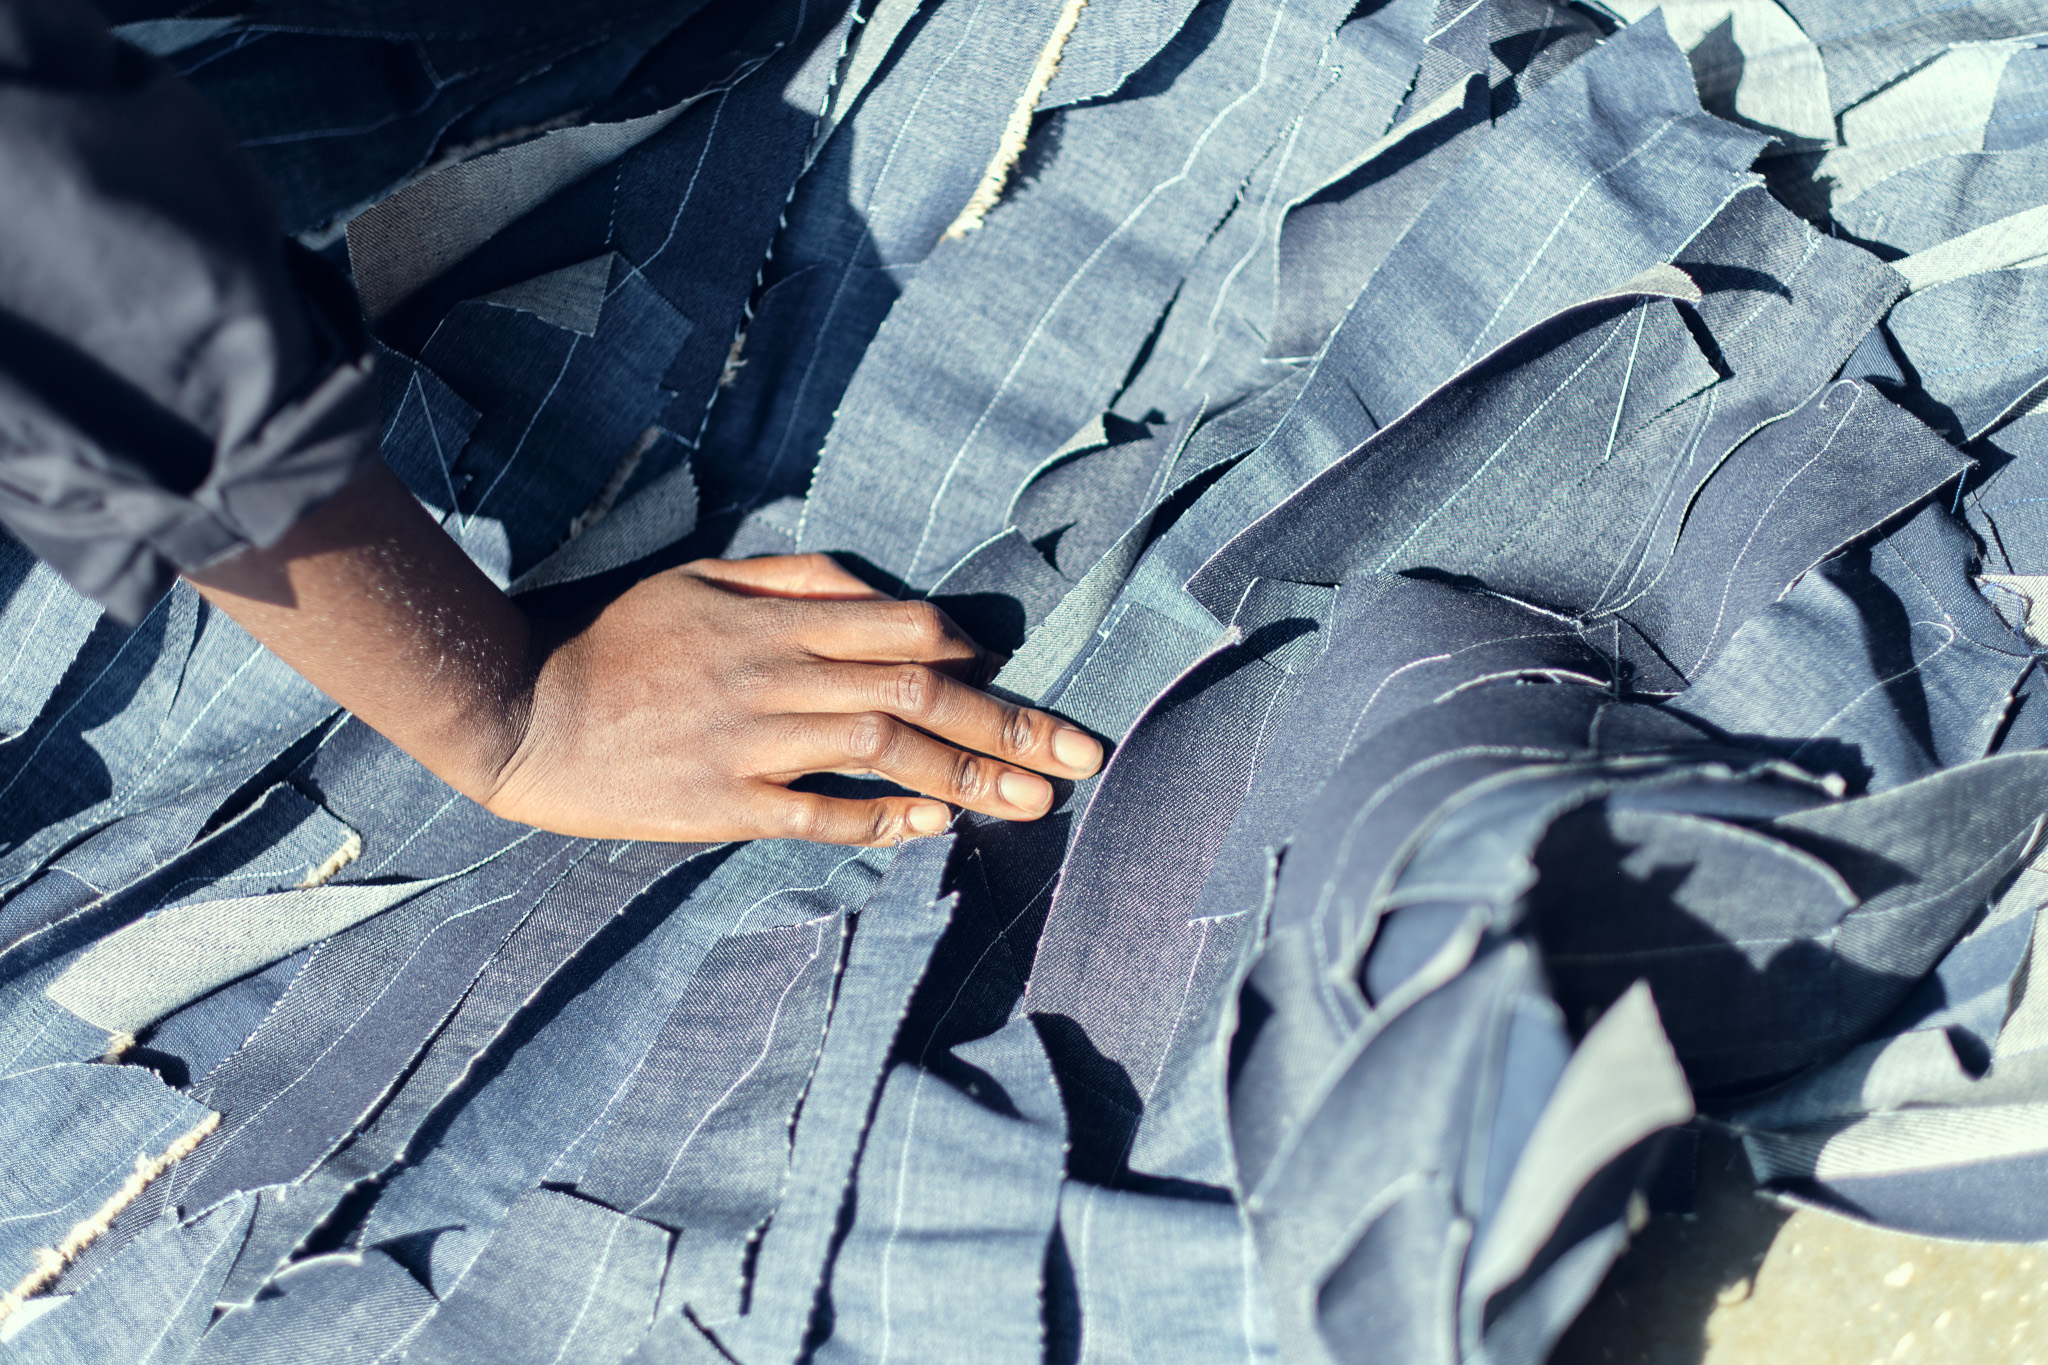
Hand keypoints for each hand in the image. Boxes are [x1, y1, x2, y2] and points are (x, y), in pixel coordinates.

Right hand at [482, 554, 1102, 843]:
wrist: (518, 709)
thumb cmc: (613, 637)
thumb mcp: (702, 576)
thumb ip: (795, 579)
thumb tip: (879, 592)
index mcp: (775, 618)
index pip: (901, 626)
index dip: (967, 648)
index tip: (1009, 673)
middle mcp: (777, 675)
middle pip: (918, 692)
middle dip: (1010, 724)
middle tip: (1082, 754)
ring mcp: (754, 741)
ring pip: (886, 751)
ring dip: (970, 776)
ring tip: (1039, 801)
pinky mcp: (726, 802)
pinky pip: (822, 813)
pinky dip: (884, 818)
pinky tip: (937, 825)